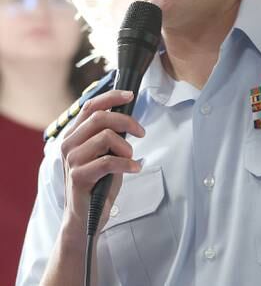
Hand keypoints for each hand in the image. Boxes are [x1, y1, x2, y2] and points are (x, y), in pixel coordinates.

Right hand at [58, 90, 144, 235]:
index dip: (111, 97)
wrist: (86, 215)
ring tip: (131, 157)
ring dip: (126, 146)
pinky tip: (134, 168)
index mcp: (74, 135)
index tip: (131, 95)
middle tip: (141, 133)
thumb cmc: (99, 181)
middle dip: (127, 121)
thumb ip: (110, 134)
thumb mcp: (106, 152)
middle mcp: (68, 144)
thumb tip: (128, 116)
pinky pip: (108, 161)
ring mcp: (71, 160)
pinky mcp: (78, 177)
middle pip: (100, 117)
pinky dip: (126, 163)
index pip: (90, 106)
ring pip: (105, 137)